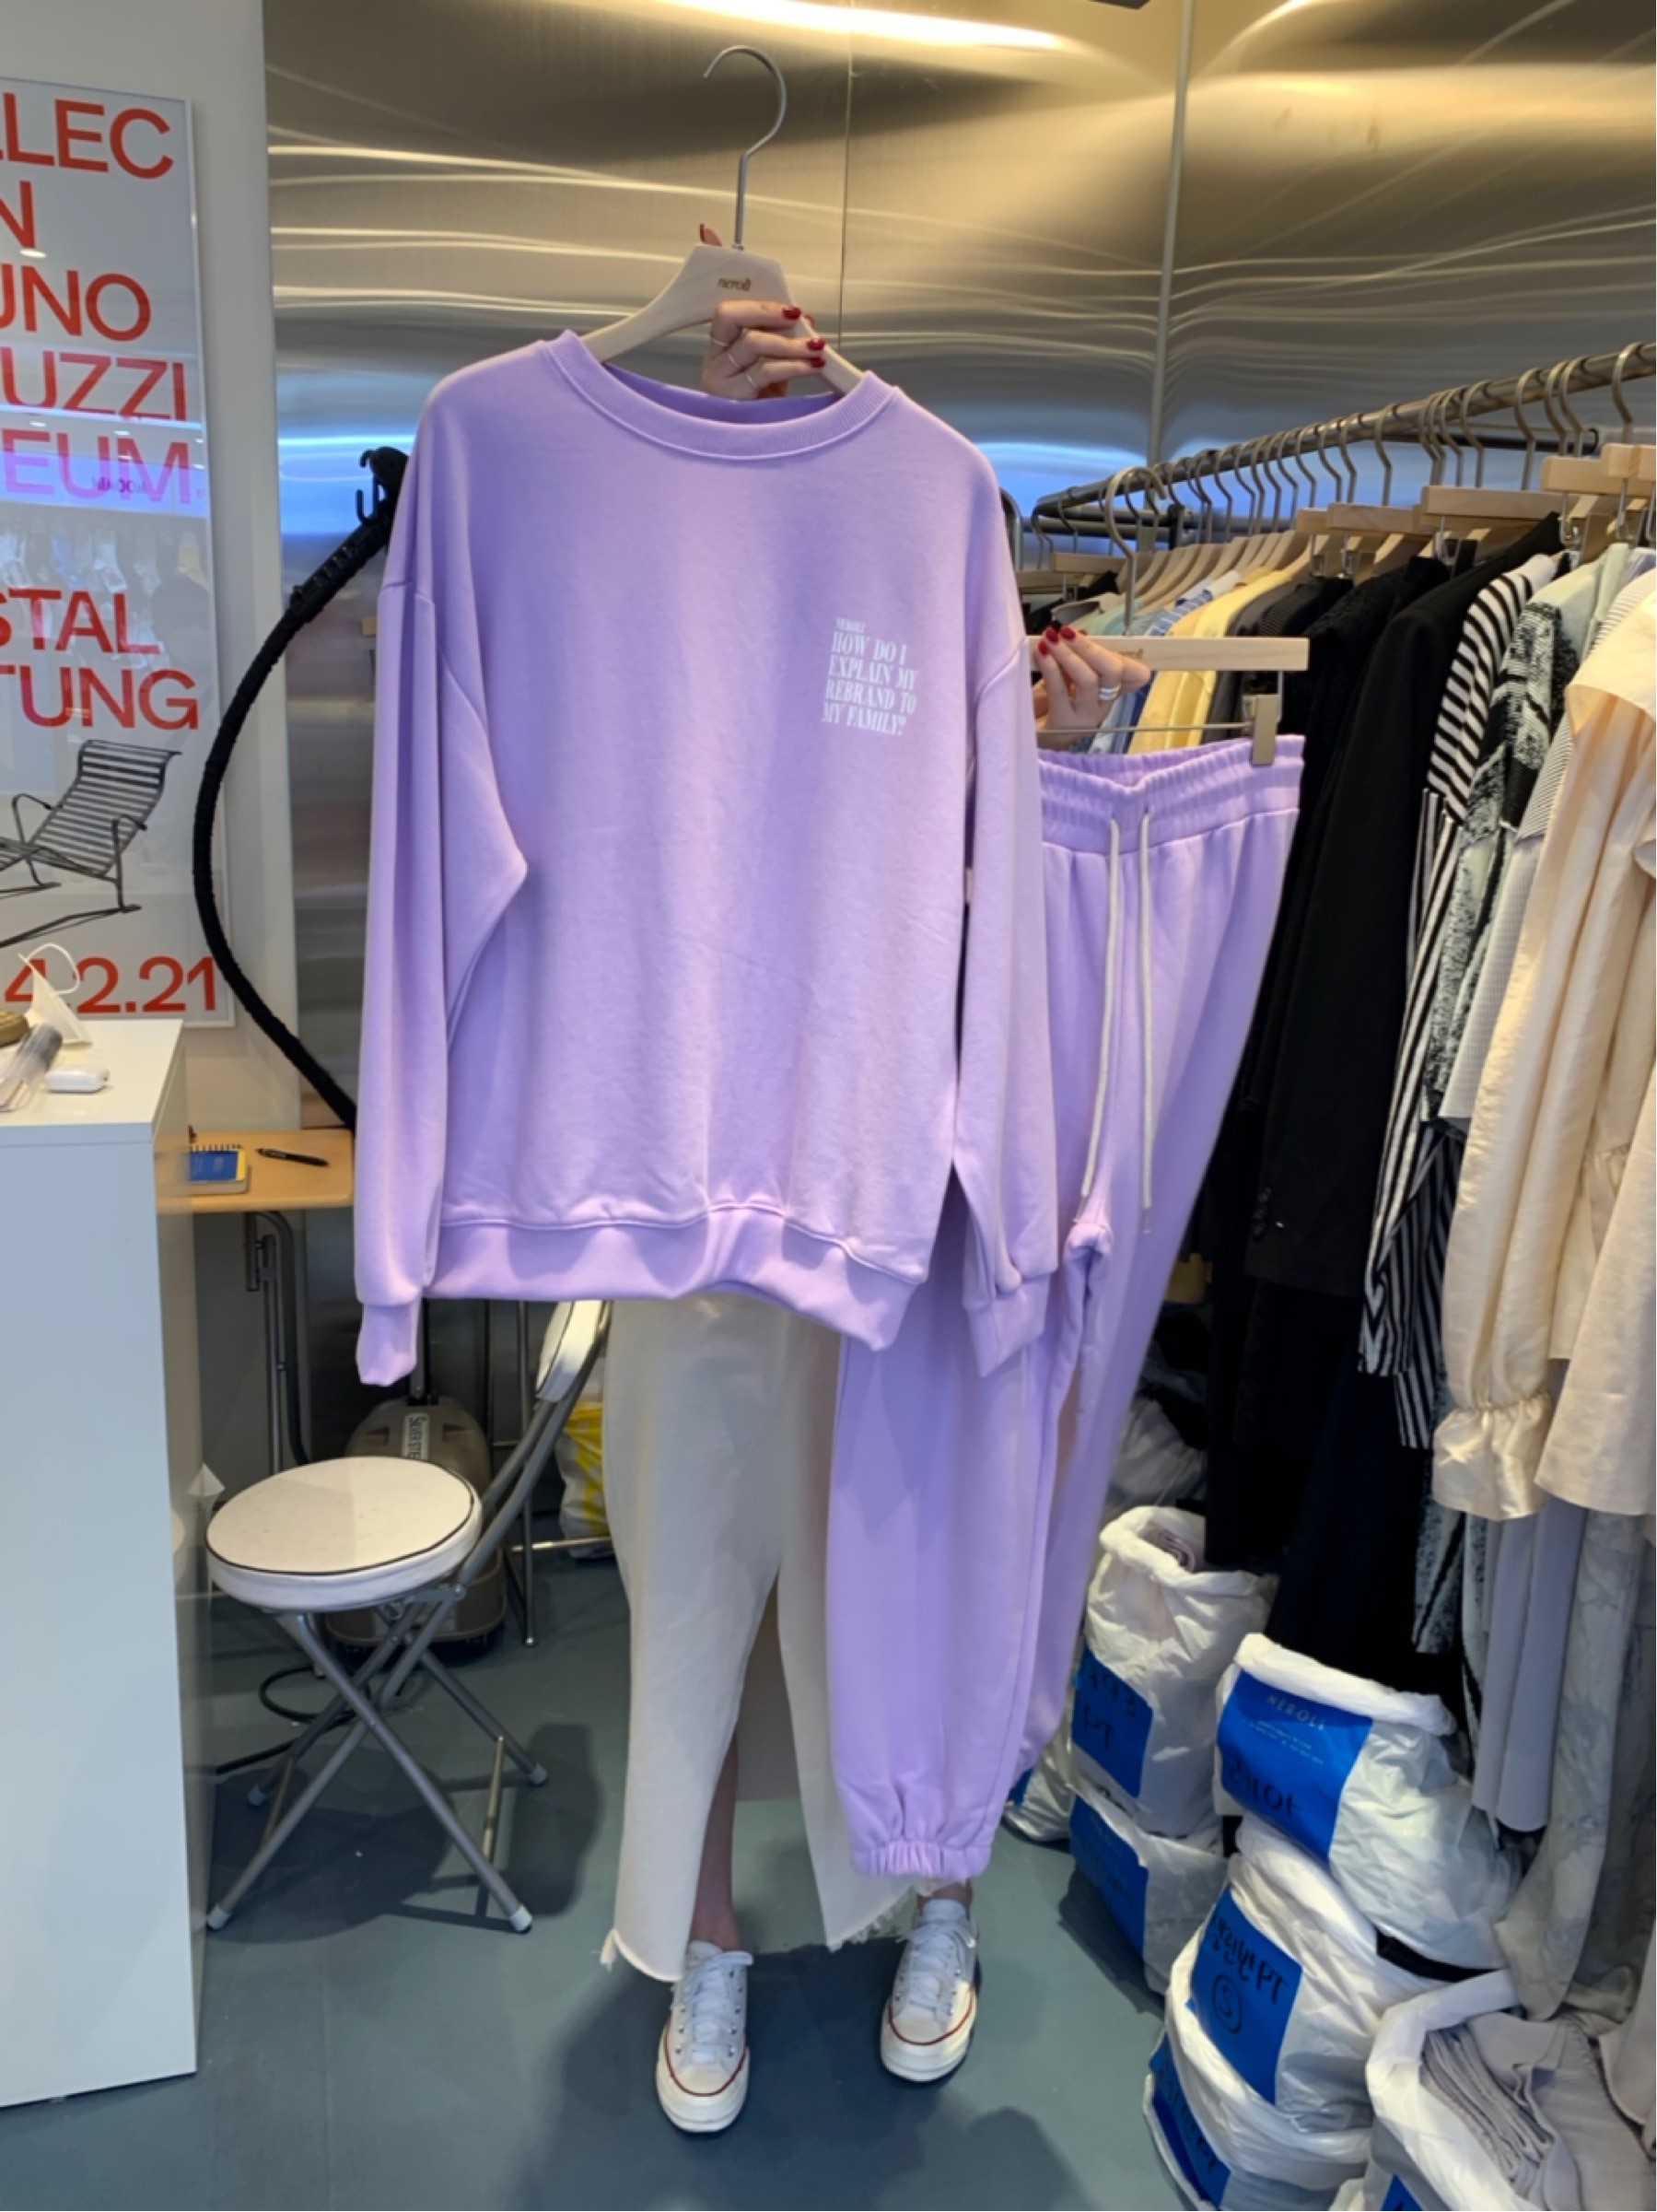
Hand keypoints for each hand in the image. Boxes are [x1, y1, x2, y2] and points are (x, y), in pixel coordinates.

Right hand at [698, 225, 827, 397]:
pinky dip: (795, 365)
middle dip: (765, 309)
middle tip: (794, 313)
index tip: (715, 237)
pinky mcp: (735, 402)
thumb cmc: (768, 401)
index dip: (718, 268)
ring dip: (790, 343)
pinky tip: (812, 365)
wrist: (761, 450)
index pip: (717, 297)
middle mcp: (714, 359)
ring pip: (753, 344)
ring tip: (815, 348)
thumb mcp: (775, 361)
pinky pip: (767, 372)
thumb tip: (801, 313)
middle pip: (728, 316)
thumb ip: (781, 331)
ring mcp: (720, 381)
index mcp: (719, 344)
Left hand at [1033, 626, 1150, 742]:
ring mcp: (1085, 718)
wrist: (1023, 738)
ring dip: (1068, 654)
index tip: (1097, 638)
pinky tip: (1042, 654)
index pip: (1134, 675)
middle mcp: (1102, 706)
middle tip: (1066, 632)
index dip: (1123, 654)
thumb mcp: (1062, 678)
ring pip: (1088, 680)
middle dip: (1090, 648)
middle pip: (1113, 672)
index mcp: (1107, 693)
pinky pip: (1060, 691)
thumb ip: (1073, 659)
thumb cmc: (1044, 708)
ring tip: (1051, 639)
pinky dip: (1050, 667)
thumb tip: (1079, 633)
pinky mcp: (1064, 725)